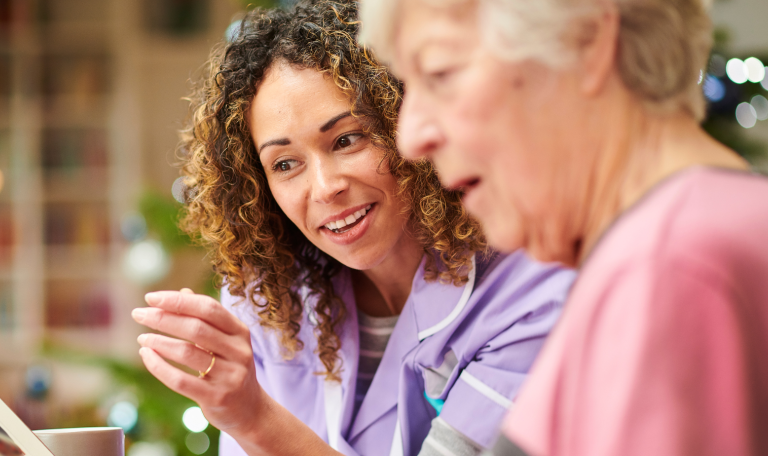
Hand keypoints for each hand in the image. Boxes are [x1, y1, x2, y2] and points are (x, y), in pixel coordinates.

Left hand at [131, 288, 262, 434]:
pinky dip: (158, 367)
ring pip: (187, 352)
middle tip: (138, 314)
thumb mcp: (226, 341)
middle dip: (163, 318)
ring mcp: (230, 375)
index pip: (208, 308)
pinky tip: (147, 356)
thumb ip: (206, 318)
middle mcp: (239, 351)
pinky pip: (180, 380)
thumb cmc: (231, 368)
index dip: (178, 300)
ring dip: (159, 342)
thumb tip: (183, 292)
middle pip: (196, 327)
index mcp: (240, 331)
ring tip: (142, 338)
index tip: (151, 297)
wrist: (250, 410)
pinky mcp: (216, 397)